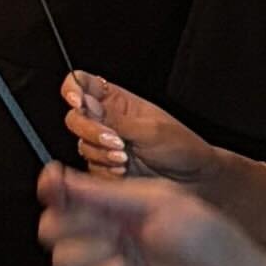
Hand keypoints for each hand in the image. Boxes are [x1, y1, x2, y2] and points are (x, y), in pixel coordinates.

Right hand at [60, 71, 216, 186]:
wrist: (193, 180)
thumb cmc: (181, 147)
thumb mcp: (151, 129)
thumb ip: (116, 120)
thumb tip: (87, 106)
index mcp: (118, 101)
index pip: (82, 84)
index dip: (73, 89)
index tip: (77, 101)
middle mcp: (107, 120)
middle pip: (75, 118)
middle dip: (91, 131)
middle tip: (115, 141)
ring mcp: (104, 145)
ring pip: (82, 146)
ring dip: (101, 154)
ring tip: (125, 159)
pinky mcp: (104, 168)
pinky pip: (90, 169)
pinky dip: (105, 171)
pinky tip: (123, 171)